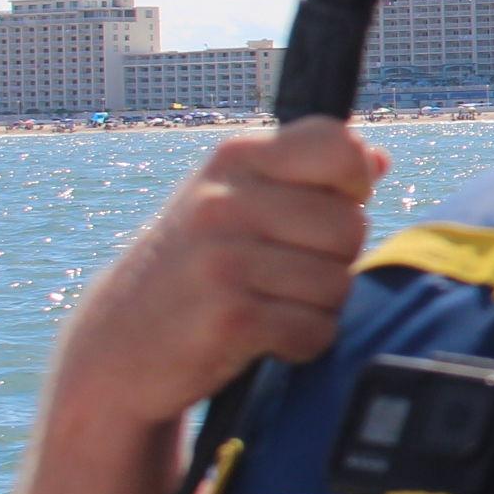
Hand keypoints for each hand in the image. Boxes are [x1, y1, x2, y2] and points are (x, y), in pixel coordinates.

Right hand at [55, 118, 391, 437]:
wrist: (116, 347)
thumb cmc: (196, 269)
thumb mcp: (234, 203)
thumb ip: (305, 178)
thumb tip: (378, 160)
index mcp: (234, 159)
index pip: (337, 146)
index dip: (353, 182)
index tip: (331, 204)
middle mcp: (224, 201)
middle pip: (351, 226)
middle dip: (333, 260)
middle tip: (282, 274)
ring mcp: (223, 259)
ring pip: (339, 283)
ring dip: (316, 307)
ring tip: (267, 304)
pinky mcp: (229, 318)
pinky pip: (316, 330)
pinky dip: (301, 343)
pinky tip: (261, 337)